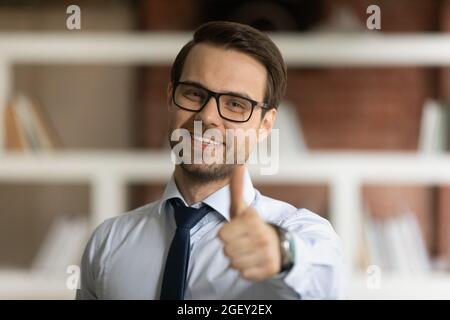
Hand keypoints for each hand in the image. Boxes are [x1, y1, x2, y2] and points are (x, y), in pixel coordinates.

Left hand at [218, 165, 280, 280]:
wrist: (282, 246)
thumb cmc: (255, 227)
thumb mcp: (244, 208)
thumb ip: (237, 189)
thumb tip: (237, 164)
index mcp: (253, 219)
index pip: (222, 235)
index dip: (228, 233)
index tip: (240, 230)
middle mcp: (262, 236)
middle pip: (226, 250)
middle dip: (233, 247)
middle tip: (245, 242)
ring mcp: (267, 253)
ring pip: (234, 263)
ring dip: (239, 259)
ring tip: (250, 251)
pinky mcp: (269, 269)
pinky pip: (244, 274)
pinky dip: (248, 270)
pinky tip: (255, 261)